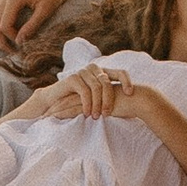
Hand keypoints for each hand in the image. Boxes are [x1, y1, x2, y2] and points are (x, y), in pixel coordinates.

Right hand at [12, 65, 126, 125]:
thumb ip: (109, 97)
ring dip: (97, 104)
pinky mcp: (73, 78)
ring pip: (97, 87)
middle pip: (108, 82)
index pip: (120, 72)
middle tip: (107, 114)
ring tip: (97, 117)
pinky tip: (87, 113)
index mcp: (103, 72)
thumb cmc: (78, 103)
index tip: (130, 94)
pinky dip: (87, 104)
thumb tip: (132, 107)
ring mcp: (83, 72)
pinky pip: (85, 91)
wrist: (54, 101)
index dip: (127, 81)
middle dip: (109, 99)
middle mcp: (94, 69)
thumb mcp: (96, 99)